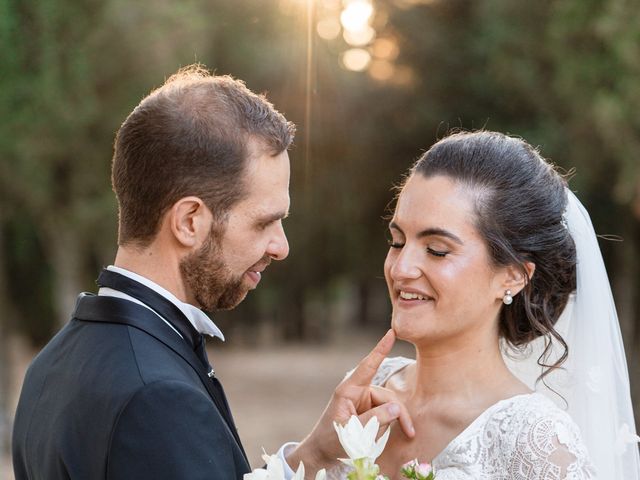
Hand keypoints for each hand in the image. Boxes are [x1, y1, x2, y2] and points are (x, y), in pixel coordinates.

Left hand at [286, 329, 414, 473]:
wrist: (322, 451)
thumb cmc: (333, 440)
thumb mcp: (353, 433)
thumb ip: (374, 420)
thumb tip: (396, 408)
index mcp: (348, 391)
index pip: (368, 366)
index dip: (380, 349)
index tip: (391, 332)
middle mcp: (357, 392)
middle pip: (387, 396)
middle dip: (399, 414)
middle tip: (410, 432)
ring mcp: (363, 399)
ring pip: (388, 407)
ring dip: (388, 424)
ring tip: (375, 440)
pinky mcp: (367, 408)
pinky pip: (384, 414)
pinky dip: (385, 426)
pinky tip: (376, 437)